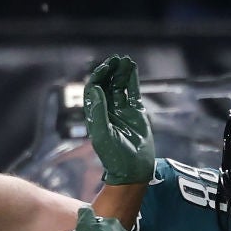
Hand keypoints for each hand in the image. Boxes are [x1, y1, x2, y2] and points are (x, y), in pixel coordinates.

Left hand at [84, 55, 154, 184]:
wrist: (133, 169)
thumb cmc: (114, 156)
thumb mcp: (102, 135)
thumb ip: (98, 111)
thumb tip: (96, 88)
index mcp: (96, 116)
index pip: (94, 91)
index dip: (98, 78)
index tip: (104, 68)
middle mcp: (107, 111)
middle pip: (106, 85)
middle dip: (109, 72)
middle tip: (115, 60)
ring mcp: (122, 111)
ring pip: (119, 86)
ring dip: (120, 73)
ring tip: (124, 61)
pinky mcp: (136, 113)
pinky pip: (133, 92)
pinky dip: (132, 80)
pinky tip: (132, 68)